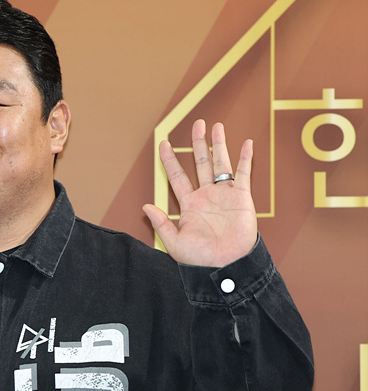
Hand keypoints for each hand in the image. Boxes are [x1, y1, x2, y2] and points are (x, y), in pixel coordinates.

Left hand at [142, 119, 257, 266]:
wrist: (226, 267)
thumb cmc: (200, 259)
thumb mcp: (174, 242)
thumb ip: (161, 223)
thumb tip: (145, 206)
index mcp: (189, 205)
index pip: (177, 176)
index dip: (170, 160)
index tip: (163, 143)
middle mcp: (206, 196)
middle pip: (200, 163)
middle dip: (198, 143)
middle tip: (197, 124)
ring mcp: (224, 195)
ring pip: (220, 164)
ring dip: (218, 145)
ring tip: (216, 126)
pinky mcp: (241, 198)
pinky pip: (243, 174)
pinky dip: (244, 159)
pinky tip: (245, 143)